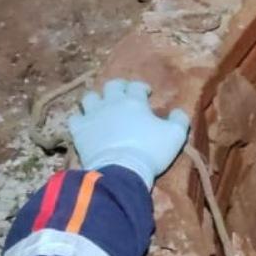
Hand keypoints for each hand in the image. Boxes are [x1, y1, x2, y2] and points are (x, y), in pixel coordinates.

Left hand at [68, 79, 189, 188]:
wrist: (121, 169)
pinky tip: (86, 123)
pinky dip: (81, 118)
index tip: (147, 93)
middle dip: (119, 87)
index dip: (142, 87)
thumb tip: (178, 111)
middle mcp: (111, 102)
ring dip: (97, 100)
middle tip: (124, 95)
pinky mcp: (79, 129)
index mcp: (135, 101)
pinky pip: (75, 117)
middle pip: (112, 86)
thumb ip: (180, 119)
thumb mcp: (176, 135)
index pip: (137, 86)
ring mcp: (92, 115)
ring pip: (90, 97)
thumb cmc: (151, 151)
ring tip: (102, 107)